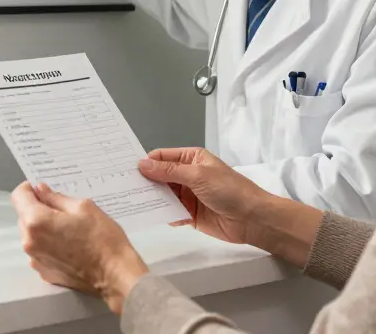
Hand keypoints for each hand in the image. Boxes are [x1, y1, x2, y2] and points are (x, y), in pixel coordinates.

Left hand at [10, 181, 149, 315]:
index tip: (42, 190)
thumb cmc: (103, 240)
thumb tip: (41, 191)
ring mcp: (35, 260)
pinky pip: (39, 251)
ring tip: (69, 230)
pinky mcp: (44, 272)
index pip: (18, 196)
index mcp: (37, 221)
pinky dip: (49, 244)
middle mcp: (30, 242)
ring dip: (43, 228)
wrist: (114, 274)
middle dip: (38, 209)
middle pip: (24, 216)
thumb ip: (56, 197)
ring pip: (31, 234)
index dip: (30, 189)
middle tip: (63, 210)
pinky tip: (69, 245)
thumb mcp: (83, 207)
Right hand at [138, 148, 269, 245]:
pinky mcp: (189, 214)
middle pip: (160, 176)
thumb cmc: (231, 190)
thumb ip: (169, 171)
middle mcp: (188, 175)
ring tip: (133, 202)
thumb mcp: (198, 175)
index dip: (146, 162)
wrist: (252, 219)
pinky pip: (170, 212)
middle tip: (124, 187)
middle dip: (146, 182)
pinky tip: (154, 216)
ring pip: (163, 195)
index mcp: (192, 159)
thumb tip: (143, 164)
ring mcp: (188, 195)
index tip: (127, 170)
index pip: (162, 157)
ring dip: (152, 199)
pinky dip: (163, 214)